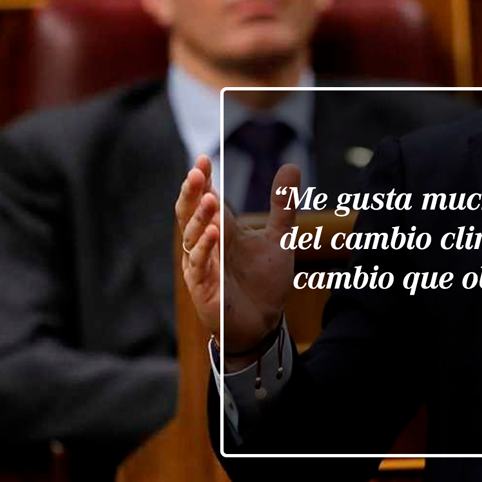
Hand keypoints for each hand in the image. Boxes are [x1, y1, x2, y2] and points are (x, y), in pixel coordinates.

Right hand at [176, 155, 296, 357]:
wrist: (264, 322)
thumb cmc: (264, 280)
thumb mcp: (279, 237)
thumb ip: (283, 204)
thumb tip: (291, 165)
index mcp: (221, 230)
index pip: (206, 199)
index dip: (203, 181)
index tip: (204, 159)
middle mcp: (206, 245)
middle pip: (190, 214)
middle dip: (192, 193)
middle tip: (198, 172)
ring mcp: (202, 266)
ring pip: (191, 237)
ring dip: (199, 218)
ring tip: (211, 198)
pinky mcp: (203, 288)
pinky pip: (199, 265)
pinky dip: (204, 249)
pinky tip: (213, 233)